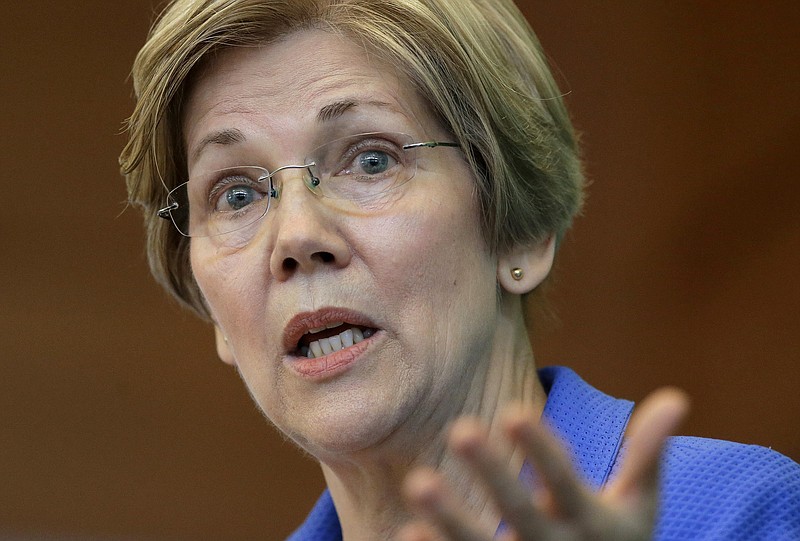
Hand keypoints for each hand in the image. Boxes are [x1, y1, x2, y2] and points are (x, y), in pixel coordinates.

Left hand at [399, 388, 689, 540]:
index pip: (565, 482)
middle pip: (521, 513)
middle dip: (493, 475)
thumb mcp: (639, 506)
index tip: (512, 410)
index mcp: (591, 522)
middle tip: (461, 428)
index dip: (542, 450)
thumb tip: (676, 397)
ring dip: (452, 518)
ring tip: (418, 481)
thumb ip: (648, 454)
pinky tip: (409, 533)